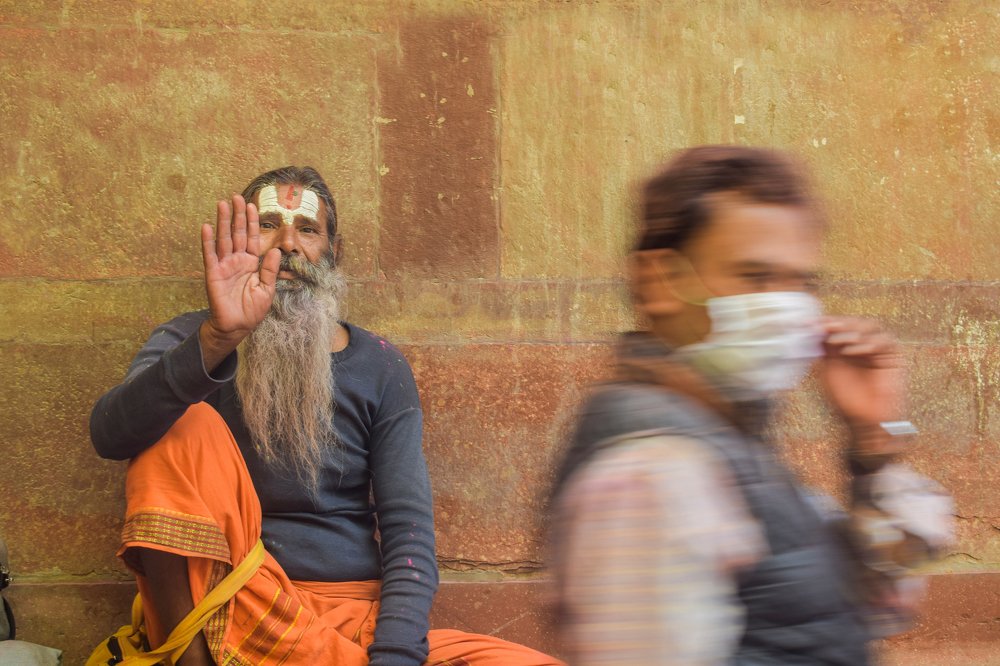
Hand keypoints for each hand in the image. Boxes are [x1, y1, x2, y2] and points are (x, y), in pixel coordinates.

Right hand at [199, 194, 279, 367]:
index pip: (251, 238)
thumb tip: (276, 249)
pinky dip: (208, 241)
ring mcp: (224, 265)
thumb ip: (270, 270)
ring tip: (222, 204)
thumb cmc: (252, 310)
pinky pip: (210, 255)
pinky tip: (207, 226)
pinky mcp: (213, 274)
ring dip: (223, 222)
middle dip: (237, 215)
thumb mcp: (267, 289)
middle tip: (236, 197)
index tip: (252, 205)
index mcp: (251, 263)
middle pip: (237, 233)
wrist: (237, 326)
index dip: (251, 222)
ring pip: (223, 239)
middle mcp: (237, 261)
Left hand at [817, 316, 905, 432]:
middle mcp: (865, 344)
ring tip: (836, 341)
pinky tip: (851, 351)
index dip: (827, 321)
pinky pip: (885, 341)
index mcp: (848, 345)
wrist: (863, 419)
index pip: (840, 326)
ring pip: (871, 326)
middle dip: (840, 323)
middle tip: (826, 327)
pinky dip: (867, 343)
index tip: (811, 322)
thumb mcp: (827, 369)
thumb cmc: (845, 398)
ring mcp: (880, 349)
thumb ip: (823, 348)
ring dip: (851, 331)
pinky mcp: (895, 356)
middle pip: (856, 322)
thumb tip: (813, 327)